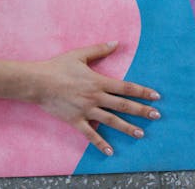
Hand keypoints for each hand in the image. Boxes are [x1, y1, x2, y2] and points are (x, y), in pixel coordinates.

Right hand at [31, 41, 159, 155]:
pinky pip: (90, 134)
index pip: (125, 87)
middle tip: (157, 116)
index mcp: (98, 81)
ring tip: (141, 134)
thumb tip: (116, 43)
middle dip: (141, 110)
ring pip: (111, 121)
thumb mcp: (79, 54)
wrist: (38, 82)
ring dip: (127, 128)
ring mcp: (86, 110)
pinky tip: (111, 151)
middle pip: (123, 105)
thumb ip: (99, 50)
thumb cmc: (58, 66)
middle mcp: (95, 97)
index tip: (156, 96)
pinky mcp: (75, 121)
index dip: (142, 91)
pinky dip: (101, 143)